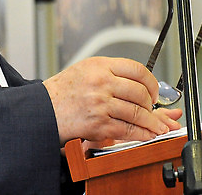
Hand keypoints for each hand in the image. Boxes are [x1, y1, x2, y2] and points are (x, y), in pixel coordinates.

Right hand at [44, 56, 181, 145]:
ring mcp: (101, 103)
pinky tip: (147, 135)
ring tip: (158, 127)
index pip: (137, 69)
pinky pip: (128, 130)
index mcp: (100, 66)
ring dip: (152, 123)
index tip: (154, 91)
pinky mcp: (99, 124)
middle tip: (154, 111)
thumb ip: (112, 74)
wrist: (44, 109)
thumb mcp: (86, 71)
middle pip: (140, 93)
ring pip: (137, 113)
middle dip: (153, 105)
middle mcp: (101, 82)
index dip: (151, 82)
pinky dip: (142, 134)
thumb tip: (143, 85)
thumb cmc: (64, 91)